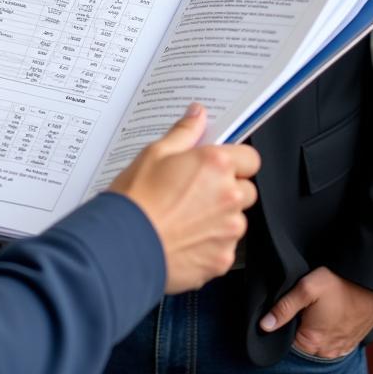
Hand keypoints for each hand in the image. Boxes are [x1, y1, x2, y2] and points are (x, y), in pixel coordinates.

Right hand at [109, 105, 260, 293]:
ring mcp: (228, 230)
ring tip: (186, 218)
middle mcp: (229, 196)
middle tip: (196, 191)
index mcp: (216, 165)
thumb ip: (184, 133)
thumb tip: (197, 115)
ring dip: (220, 218)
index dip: (235, 160)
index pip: (250, 158)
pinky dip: (210, 244)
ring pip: (236, 220)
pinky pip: (225, 247)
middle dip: (228, 189)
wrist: (122, 246)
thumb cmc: (137, 199)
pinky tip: (185, 238)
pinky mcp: (222, 258)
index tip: (219, 166)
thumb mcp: (155, 154)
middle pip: (246, 190)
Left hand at [260, 266, 372, 357]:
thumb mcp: (306, 289)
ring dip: (312, 332)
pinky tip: (326, 318)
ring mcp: (340, 349)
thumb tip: (264, 325)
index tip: (283, 313)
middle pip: (301, 346)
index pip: (286, 344)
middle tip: (300, 308)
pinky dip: (326, 334)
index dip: (281, 328)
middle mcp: (326, 352)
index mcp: (312, 342)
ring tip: (315, 311)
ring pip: (316, 345)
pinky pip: (331, 344)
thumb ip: (283, 308)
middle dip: (296, 329)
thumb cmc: (341, 283)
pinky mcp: (350, 343)